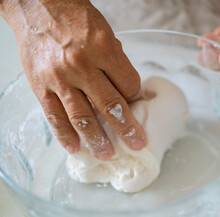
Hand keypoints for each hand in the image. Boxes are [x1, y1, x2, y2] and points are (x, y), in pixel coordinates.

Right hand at [1, 0, 145, 159]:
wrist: (38, 6)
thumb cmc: (75, 18)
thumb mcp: (105, 34)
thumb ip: (116, 63)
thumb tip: (127, 91)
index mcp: (103, 49)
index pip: (128, 84)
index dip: (135, 97)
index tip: (136, 105)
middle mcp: (82, 66)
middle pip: (110, 105)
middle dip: (126, 128)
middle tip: (136, 144)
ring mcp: (60, 78)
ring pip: (83, 117)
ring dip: (97, 139)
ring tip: (107, 153)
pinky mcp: (41, 86)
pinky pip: (54, 116)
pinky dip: (65, 135)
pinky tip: (75, 148)